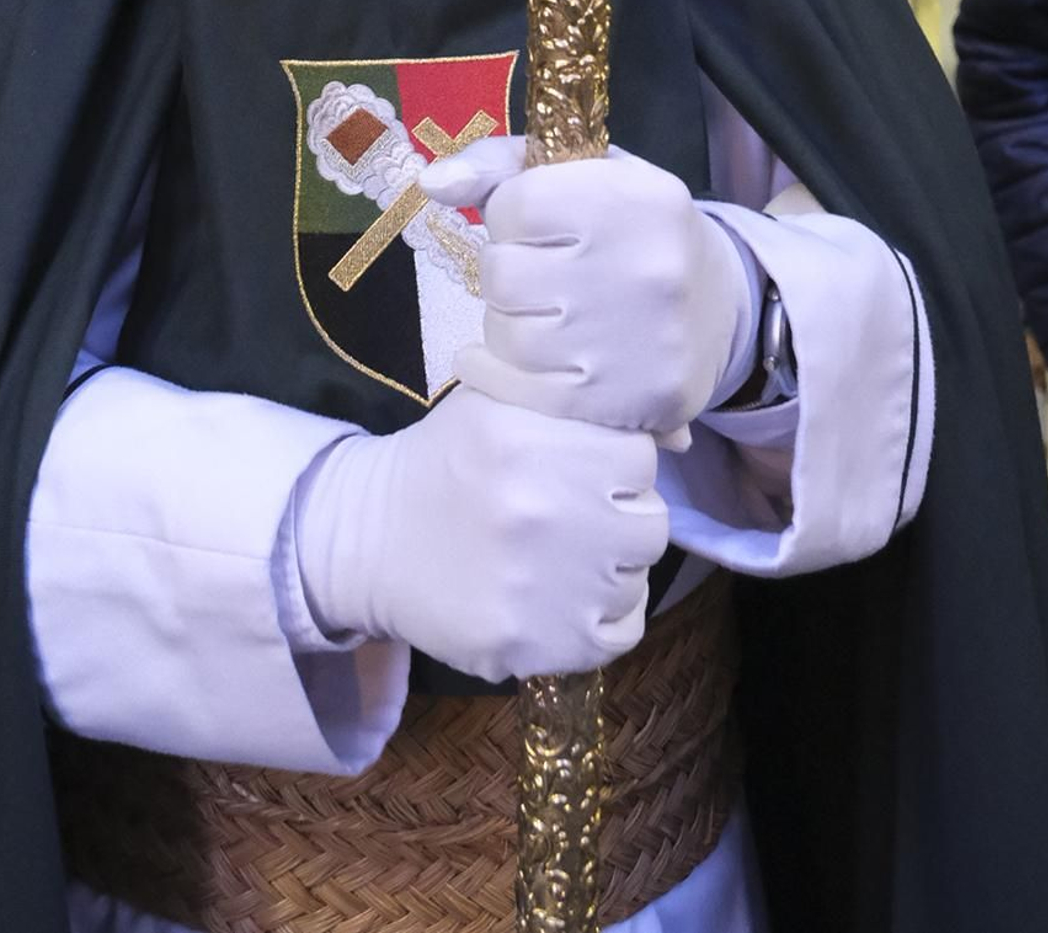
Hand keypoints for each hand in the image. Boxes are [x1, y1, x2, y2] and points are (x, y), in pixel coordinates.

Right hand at [293, 387, 665, 683]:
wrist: (372, 540)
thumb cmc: (447, 461)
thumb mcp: (497, 401)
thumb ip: (575, 402)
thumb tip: (676, 431)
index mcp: (530, 440)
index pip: (638, 456)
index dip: (617, 462)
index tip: (586, 469)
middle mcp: (542, 512)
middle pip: (648, 523)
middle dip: (621, 516)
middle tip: (581, 516)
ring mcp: (540, 587)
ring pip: (635, 580)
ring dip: (611, 568)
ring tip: (567, 555)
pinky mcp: (533, 646)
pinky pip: (618, 633)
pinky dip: (603, 618)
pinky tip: (568, 596)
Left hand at [424, 137, 754, 442]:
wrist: (718, 307)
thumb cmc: (630, 230)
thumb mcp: (583, 174)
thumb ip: (501, 165)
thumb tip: (432, 183)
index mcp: (634, 198)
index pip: (512, 206)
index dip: (510, 214)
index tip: (536, 224)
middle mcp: (646, 269)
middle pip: (503, 275)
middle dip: (508, 272)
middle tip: (542, 275)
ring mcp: (643, 344)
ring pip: (508, 336)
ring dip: (510, 325)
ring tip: (547, 315)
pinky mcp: (636, 404)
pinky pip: (527, 395)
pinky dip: (508, 377)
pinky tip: (524, 361)